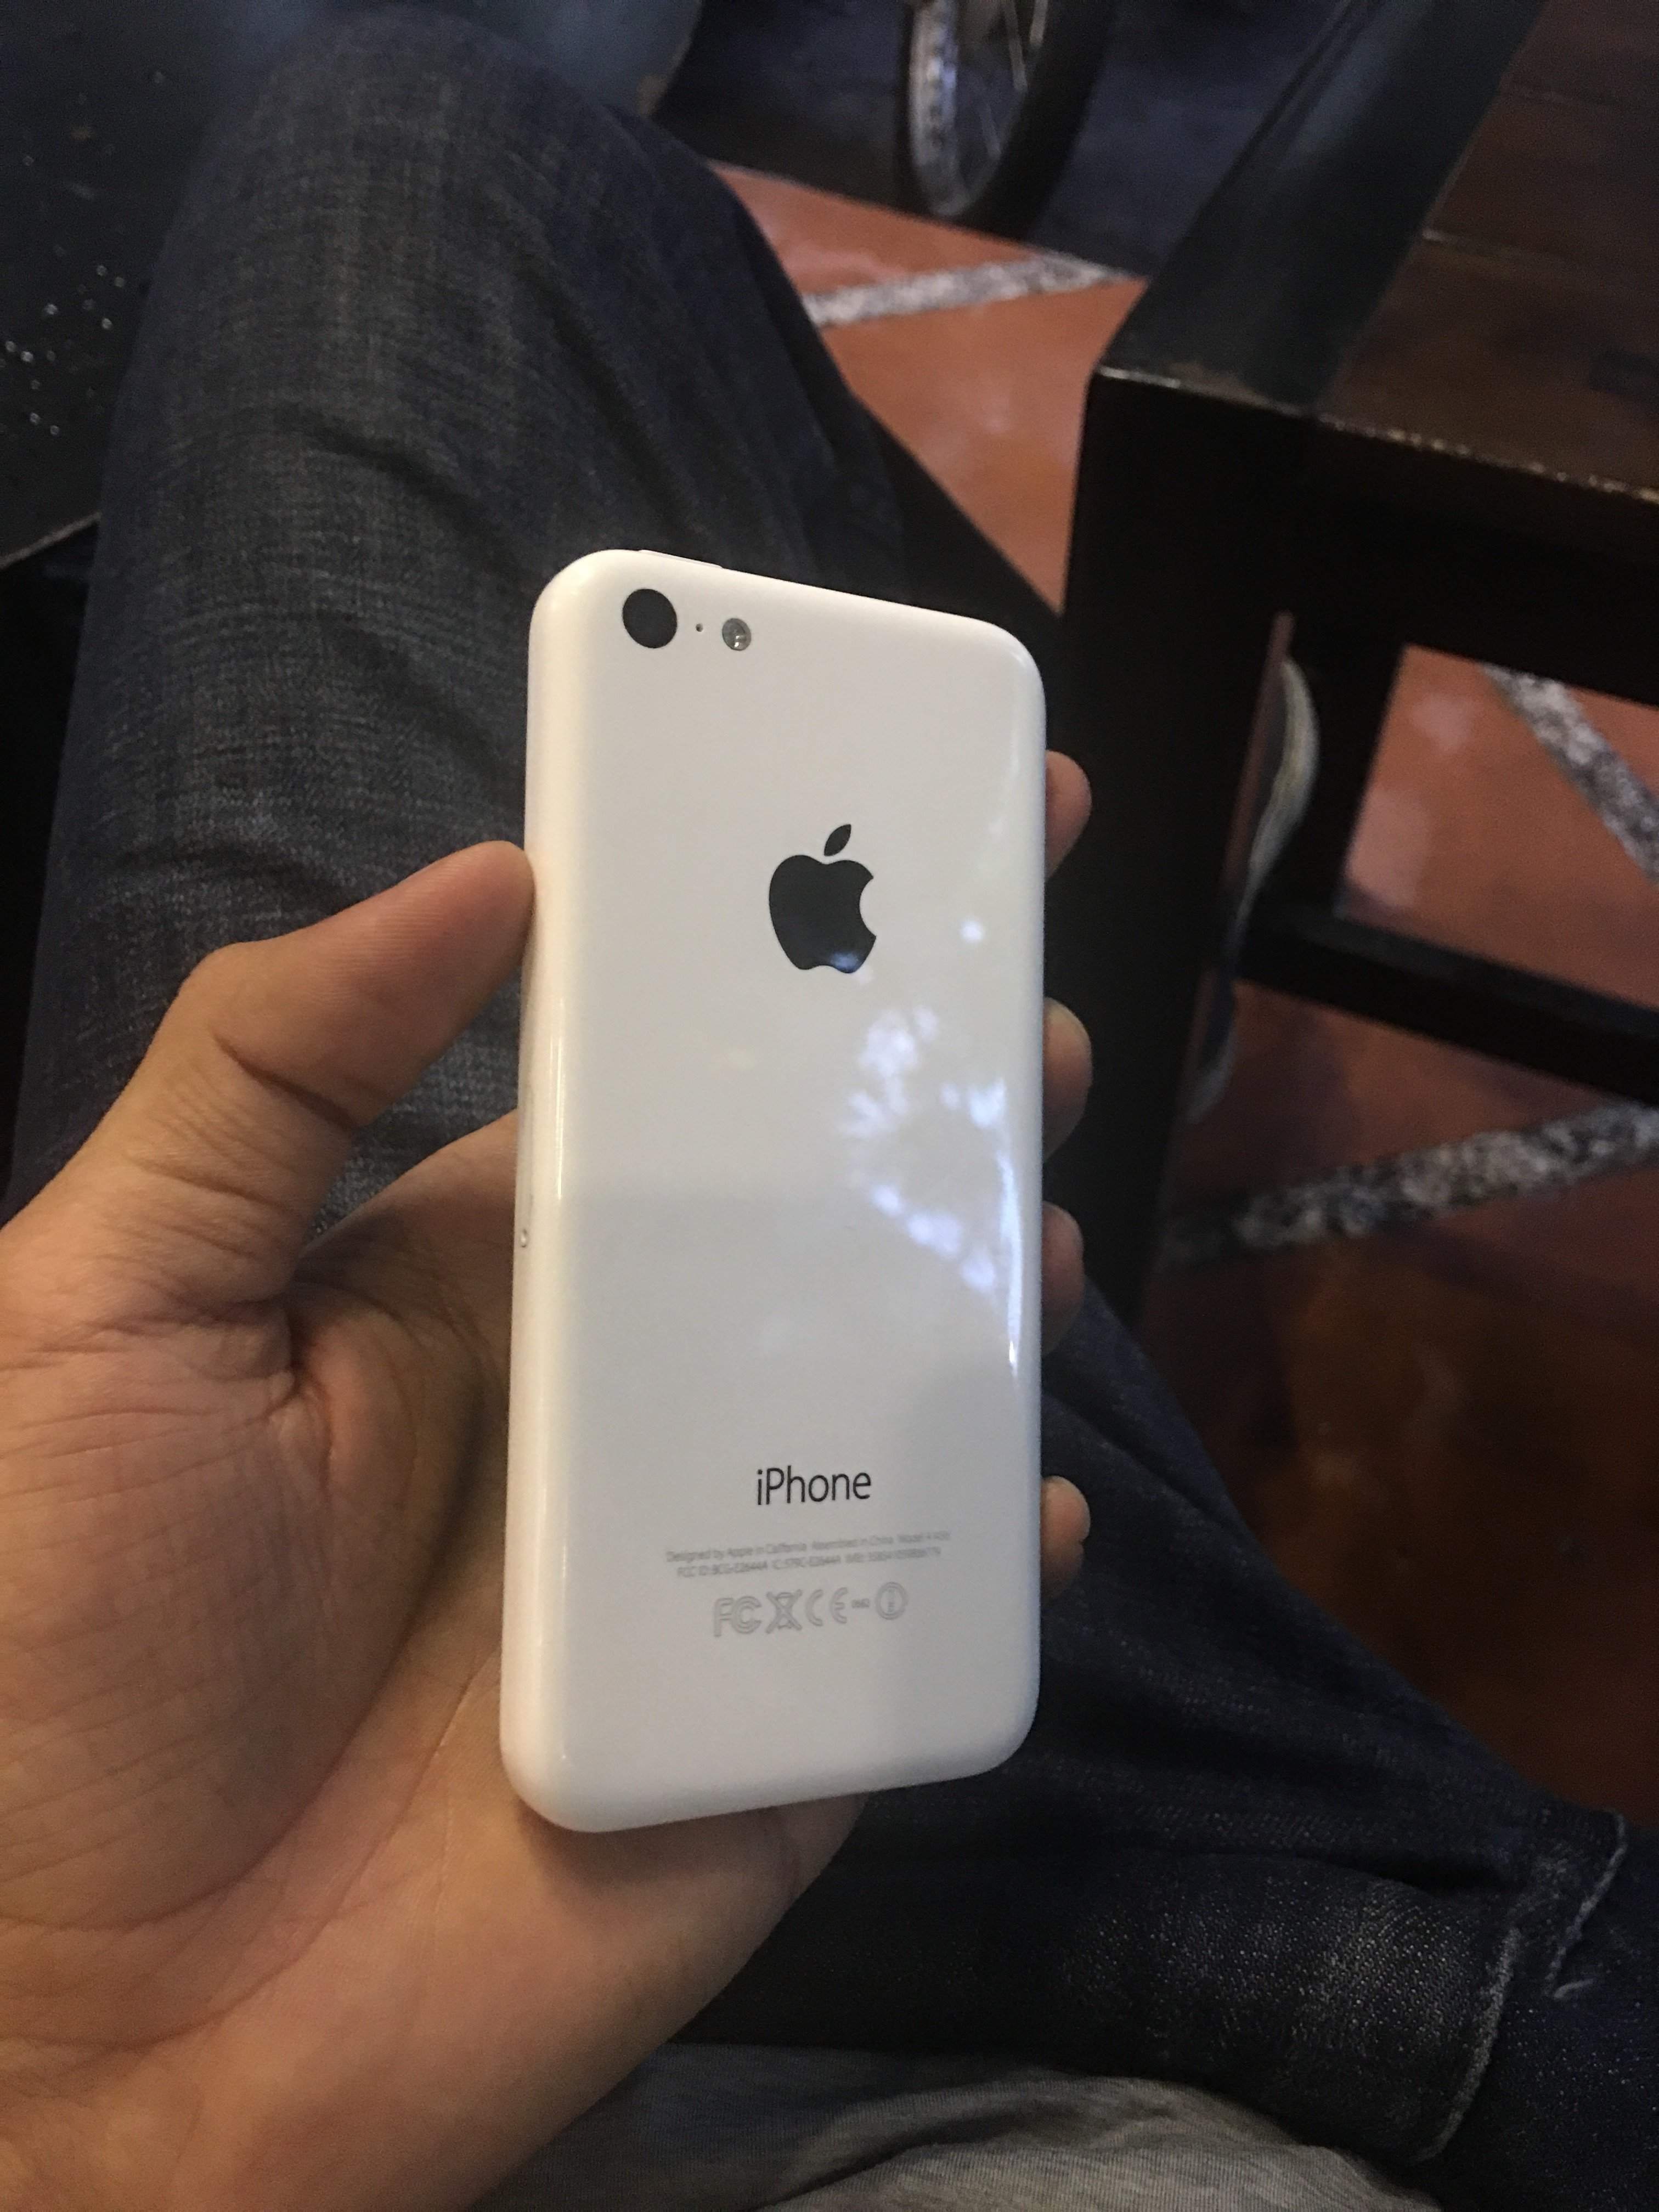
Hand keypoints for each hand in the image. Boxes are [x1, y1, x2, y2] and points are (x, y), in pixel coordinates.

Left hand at [0, 760, 1092, 2211]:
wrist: (90, 2043)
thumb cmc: (61, 1651)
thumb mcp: (102, 1311)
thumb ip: (266, 1079)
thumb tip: (487, 873)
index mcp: (475, 1279)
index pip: (655, 1088)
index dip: (757, 955)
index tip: (876, 821)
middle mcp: (607, 1395)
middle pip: (803, 1219)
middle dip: (921, 1095)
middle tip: (1021, 999)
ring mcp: (701, 1559)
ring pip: (886, 1392)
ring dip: (981, 1288)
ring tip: (1034, 1201)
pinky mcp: (762, 1730)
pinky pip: (912, 1621)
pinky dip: (990, 1558)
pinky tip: (1034, 1500)